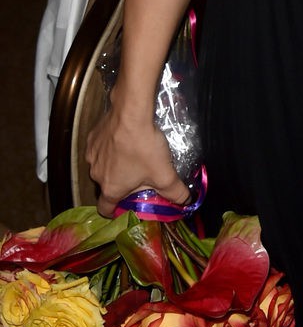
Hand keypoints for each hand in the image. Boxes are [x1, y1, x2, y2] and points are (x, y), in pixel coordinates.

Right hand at [85, 101, 189, 217]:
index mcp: (110, 188)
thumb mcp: (165, 174)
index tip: (124, 208)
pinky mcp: (93, 138)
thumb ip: (176, 192)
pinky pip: (101, 148)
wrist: (131, 114)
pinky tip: (124, 139)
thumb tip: (185, 202)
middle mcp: (96, 174)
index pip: (105, 209)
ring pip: (103, 166)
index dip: (114, 212)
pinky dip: (110, 147)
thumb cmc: (144, 147)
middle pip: (107, 185)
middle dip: (120, 184)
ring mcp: (92, 155)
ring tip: (133, 155)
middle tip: (139, 176)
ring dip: (115, 164)